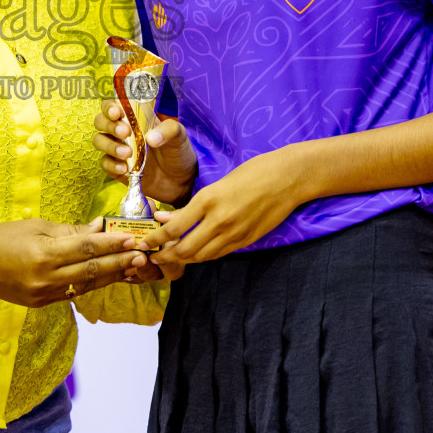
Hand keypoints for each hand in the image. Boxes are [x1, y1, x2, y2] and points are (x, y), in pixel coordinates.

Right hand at [0, 220, 149, 307]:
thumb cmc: (4, 237)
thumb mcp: (36, 227)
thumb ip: (70, 231)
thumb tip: (99, 228)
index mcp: (43, 254)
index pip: (86, 248)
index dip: (111, 243)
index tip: (132, 238)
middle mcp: (45, 278)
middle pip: (91, 270)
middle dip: (119, 262)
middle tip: (141, 255)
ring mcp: (43, 294)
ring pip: (86, 286)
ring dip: (111, 276)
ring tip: (132, 267)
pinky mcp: (41, 304)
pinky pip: (73, 293)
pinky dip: (92, 284)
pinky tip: (108, 277)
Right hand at [92, 99, 196, 203]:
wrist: (181, 182)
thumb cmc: (178, 152)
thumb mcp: (179, 136)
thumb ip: (168, 130)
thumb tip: (151, 138)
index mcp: (135, 118)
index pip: (114, 105)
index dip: (110, 107)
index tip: (117, 113)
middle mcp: (122, 132)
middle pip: (101, 121)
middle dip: (109, 125)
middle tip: (125, 133)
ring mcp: (118, 150)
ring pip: (99, 141)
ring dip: (110, 145)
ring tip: (128, 154)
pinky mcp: (117, 168)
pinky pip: (105, 164)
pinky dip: (112, 165)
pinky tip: (125, 169)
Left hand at [139, 146, 310, 263]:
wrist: (288, 178)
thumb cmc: (252, 172)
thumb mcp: (216, 184)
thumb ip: (191, 207)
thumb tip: (165, 219)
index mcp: (208, 200)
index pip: (173, 229)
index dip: (155, 240)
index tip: (144, 243)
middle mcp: (219, 221)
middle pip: (185, 249)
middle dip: (166, 256)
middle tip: (153, 257)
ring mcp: (234, 234)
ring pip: (201, 256)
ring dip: (183, 260)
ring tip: (170, 259)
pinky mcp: (247, 241)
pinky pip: (219, 254)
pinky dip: (203, 256)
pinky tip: (195, 254)